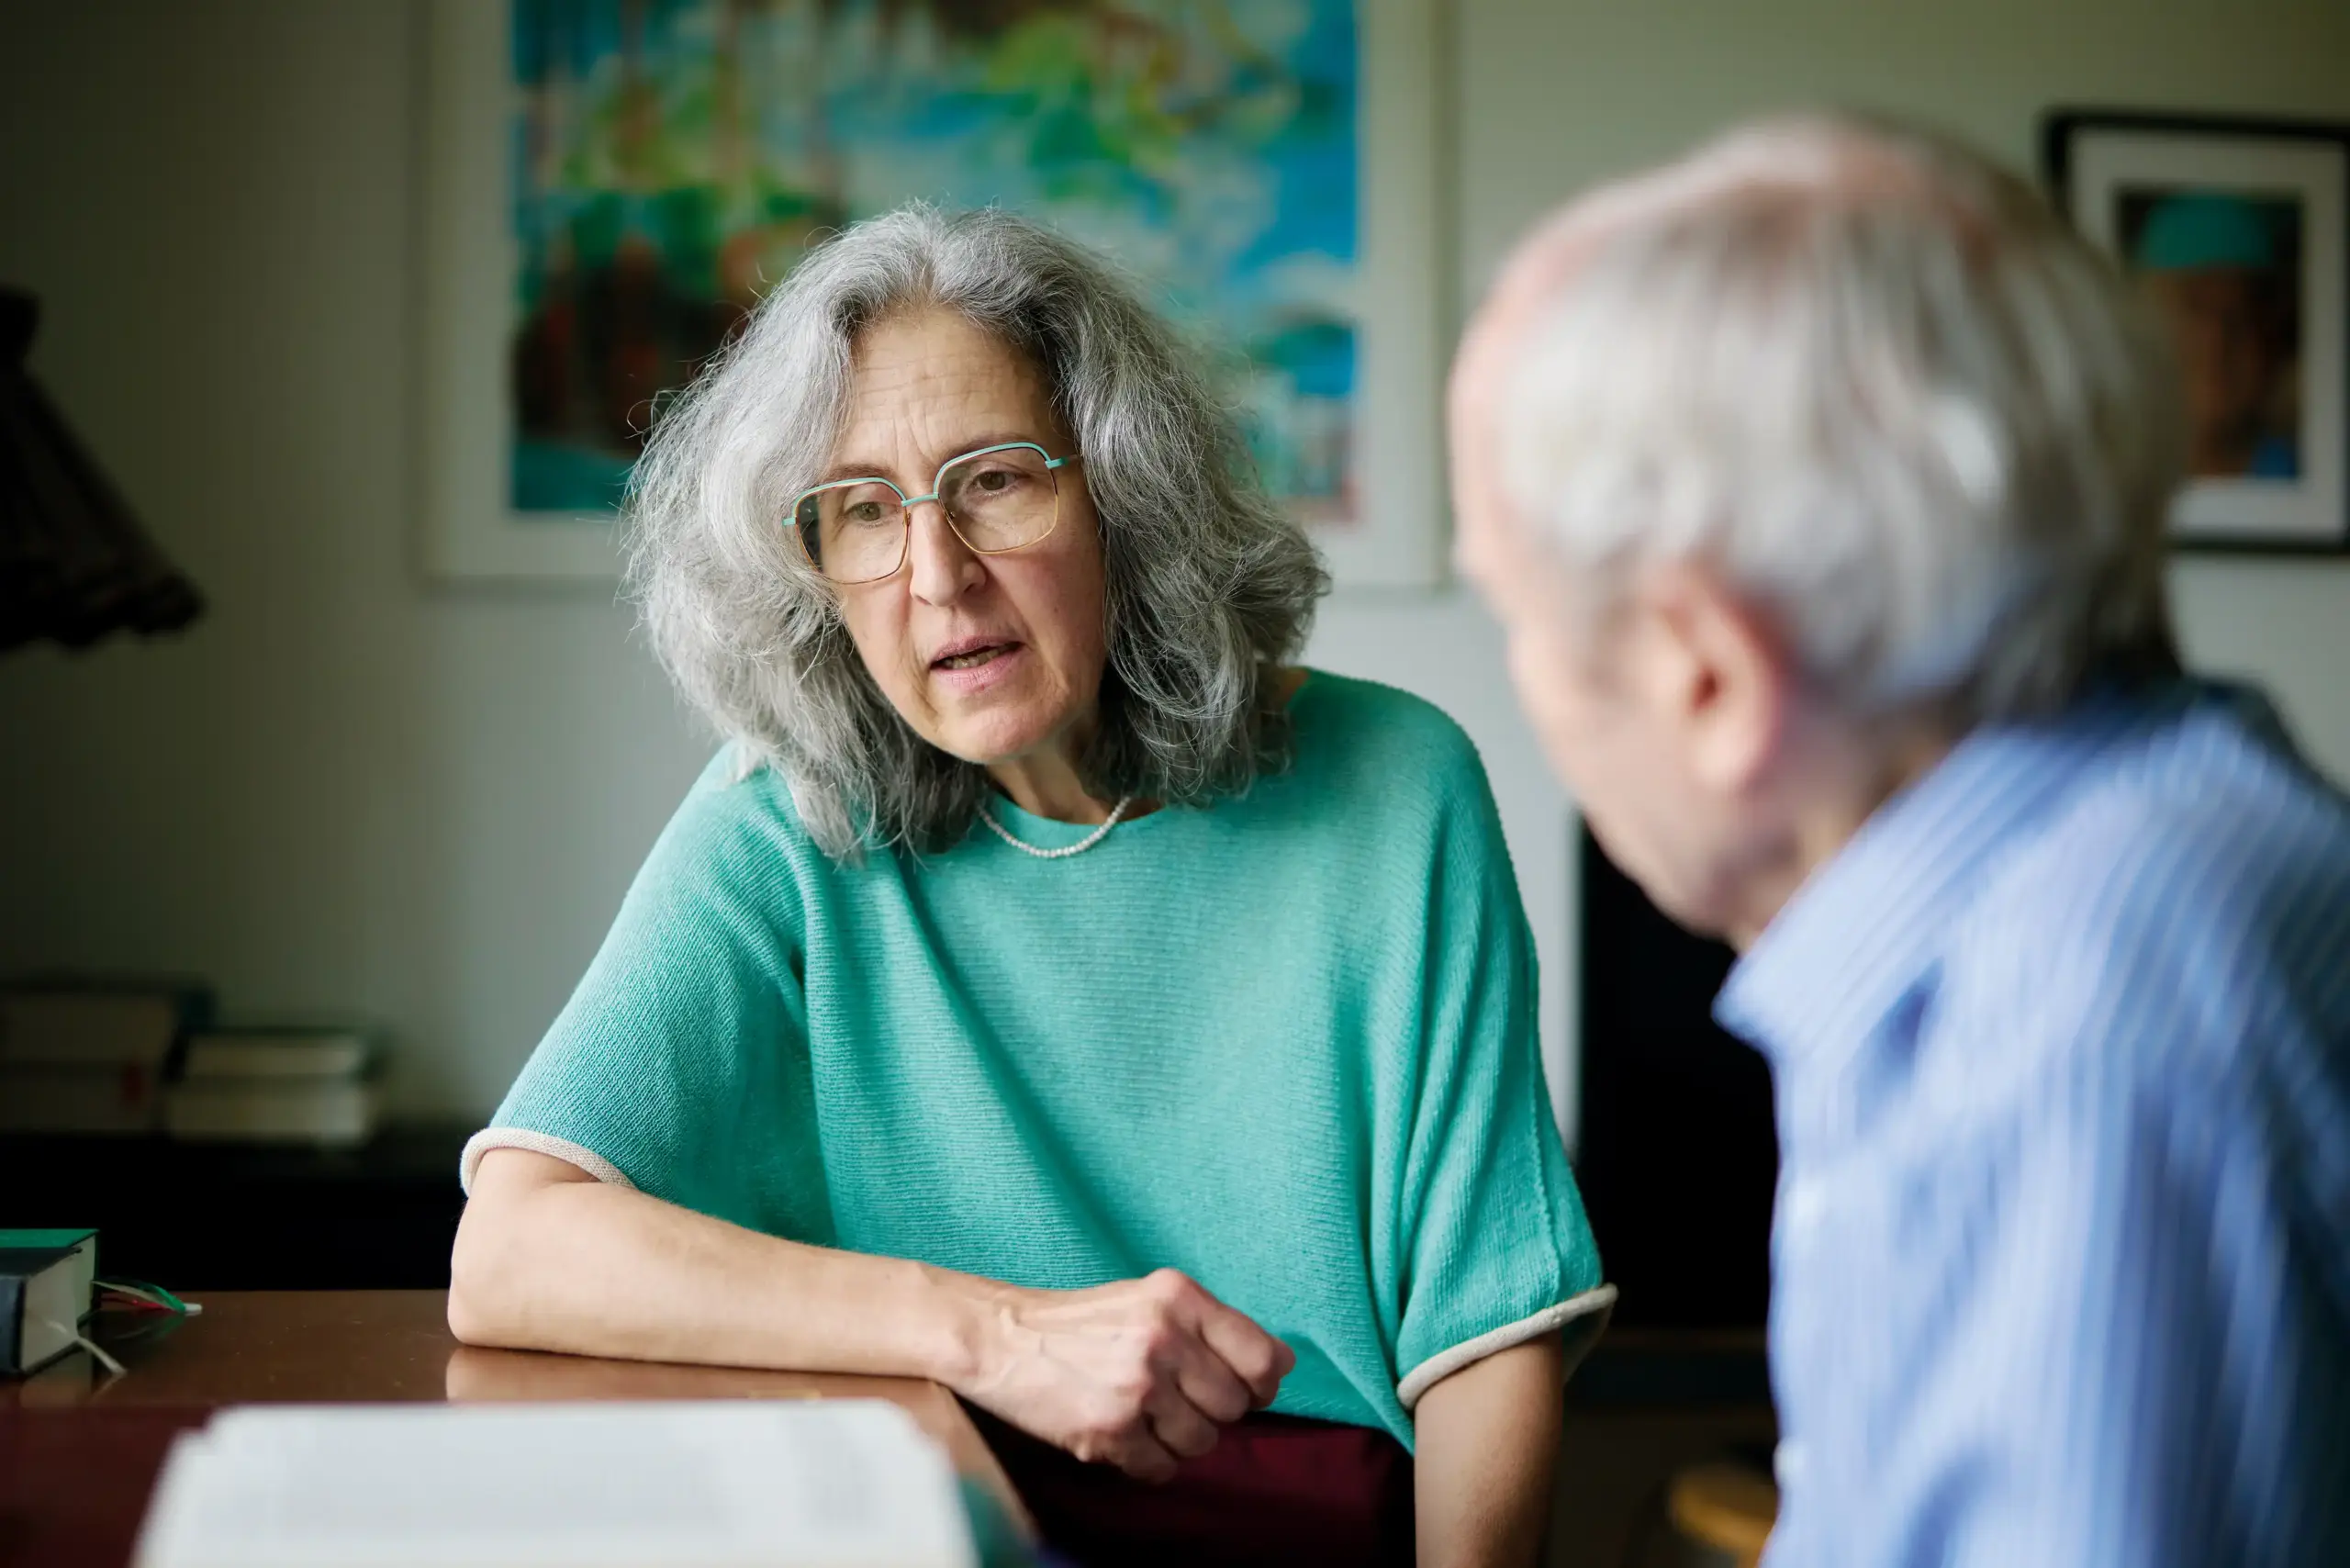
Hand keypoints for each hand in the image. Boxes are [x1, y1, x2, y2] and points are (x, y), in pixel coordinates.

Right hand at [954, 1268, 1294, 1481]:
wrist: (1001, 1338)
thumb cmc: (1081, 1323)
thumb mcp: (1149, 1300)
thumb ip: (1207, 1327)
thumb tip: (1277, 1367)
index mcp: (1180, 1297)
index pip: (1264, 1357)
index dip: (1262, 1383)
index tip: (1245, 1388)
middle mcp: (1165, 1337)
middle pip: (1235, 1406)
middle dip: (1210, 1412)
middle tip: (1173, 1400)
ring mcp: (1138, 1385)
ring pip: (1203, 1443)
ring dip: (1176, 1439)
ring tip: (1141, 1414)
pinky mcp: (1111, 1429)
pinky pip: (1162, 1469)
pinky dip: (1146, 1462)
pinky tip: (1121, 1434)